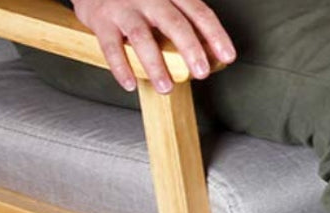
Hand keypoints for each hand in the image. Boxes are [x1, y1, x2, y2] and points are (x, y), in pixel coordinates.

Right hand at [70, 0, 235, 93]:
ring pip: (142, 37)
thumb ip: (184, 21)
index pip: (199, 12)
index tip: (227, 56)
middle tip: (202, 73)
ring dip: (155, 65)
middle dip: (191, 49)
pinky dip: (121, 67)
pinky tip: (130, 84)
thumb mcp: (163, 0)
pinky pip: (111, 46)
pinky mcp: (102, 19)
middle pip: (174, 23)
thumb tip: (211, 53)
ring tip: (166, 88)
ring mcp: (124, 7)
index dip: (215, 34)